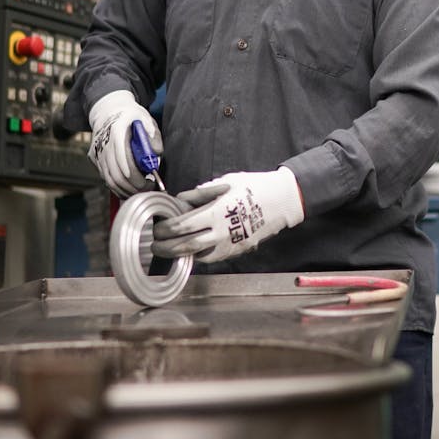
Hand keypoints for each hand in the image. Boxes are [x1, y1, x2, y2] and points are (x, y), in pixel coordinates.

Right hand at [87, 90, 162, 196]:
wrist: (108, 110)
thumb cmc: (130, 116)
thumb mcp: (146, 119)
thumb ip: (153, 136)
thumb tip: (157, 153)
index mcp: (117, 132)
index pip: (125, 162)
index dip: (137, 177)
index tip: (150, 182)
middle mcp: (104, 144)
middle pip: (117, 176)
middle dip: (134, 187)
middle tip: (148, 188)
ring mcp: (97, 153)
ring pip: (110, 181)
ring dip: (126, 190)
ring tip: (140, 190)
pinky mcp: (94, 159)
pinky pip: (105, 178)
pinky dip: (117, 187)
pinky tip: (129, 188)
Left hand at [151, 167, 303, 262]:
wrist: (283, 201)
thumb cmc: (255, 187)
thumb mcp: (226, 182)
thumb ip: (202, 192)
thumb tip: (182, 200)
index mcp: (216, 213)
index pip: (182, 226)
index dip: (166, 229)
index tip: (157, 228)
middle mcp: (222, 232)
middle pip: (186, 246)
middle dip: (166, 248)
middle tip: (155, 246)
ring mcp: (231, 244)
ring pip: (198, 256)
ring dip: (180, 254)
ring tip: (168, 250)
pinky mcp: (238, 250)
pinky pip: (213, 256)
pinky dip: (198, 254)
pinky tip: (191, 249)